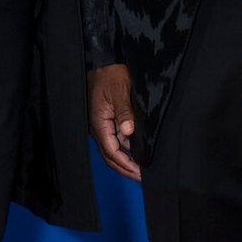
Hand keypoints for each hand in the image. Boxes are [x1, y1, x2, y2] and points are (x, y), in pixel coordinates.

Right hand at [87, 64, 139, 180]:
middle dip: (125, 168)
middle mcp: (99, 128)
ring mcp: (103, 125)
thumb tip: (129, 131)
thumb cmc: (110, 75)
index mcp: (100, 123)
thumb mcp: (119, 92)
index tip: (139, 173)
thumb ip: (124, 112)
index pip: (112, 151)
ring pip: (113, 150)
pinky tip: (137, 152)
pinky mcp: (108, 121)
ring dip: (125, 161)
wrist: (103, 63)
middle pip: (110, 156)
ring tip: (141, 169)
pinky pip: (116, 140)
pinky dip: (126, 150)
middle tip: (141, 178)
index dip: (126, 164)